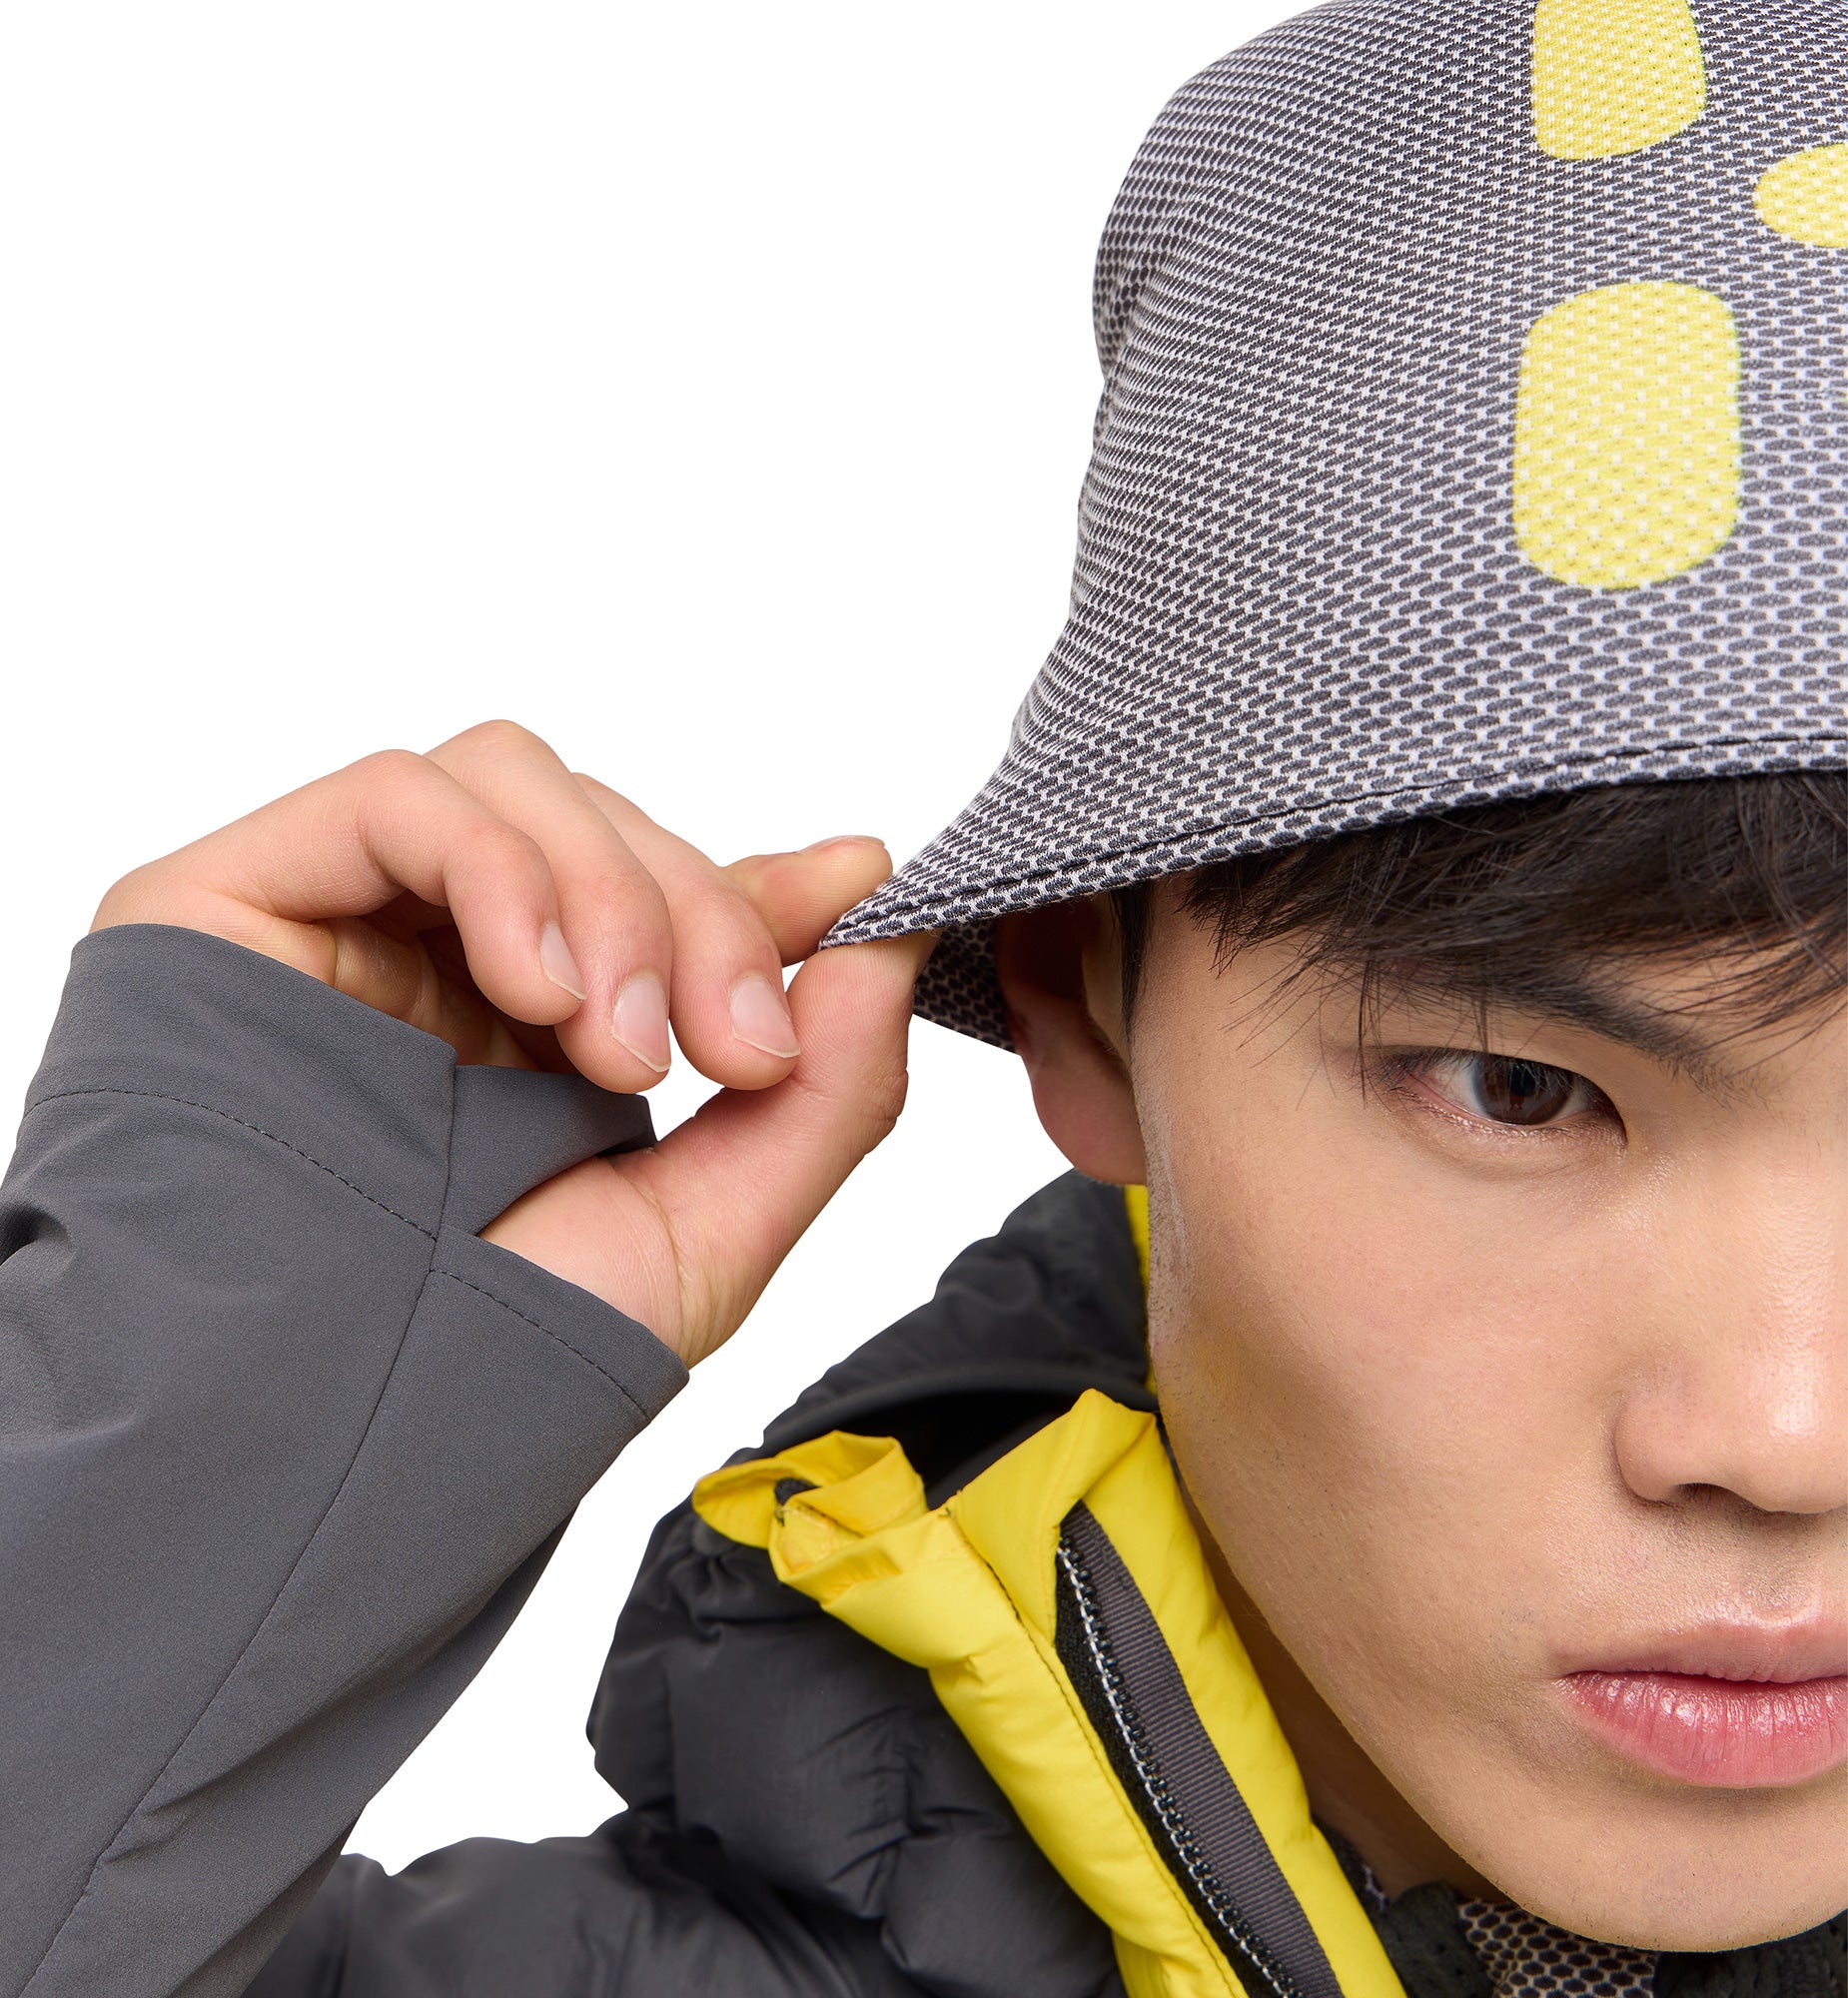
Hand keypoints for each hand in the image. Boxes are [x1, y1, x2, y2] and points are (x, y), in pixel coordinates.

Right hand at [93, 719, 931, 1364]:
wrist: (313, 1439)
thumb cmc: (487, 1360)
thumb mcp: (710, 1231)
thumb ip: (828, 1085)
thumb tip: (889, 925)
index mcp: (538, 1037)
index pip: (660, 891)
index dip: (756, 887)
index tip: (855, 892)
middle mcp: (439, 967)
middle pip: (600, 825)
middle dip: (697, 915)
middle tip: (726, 1050)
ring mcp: (343, 926)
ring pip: (514, 783)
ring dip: (607, 894)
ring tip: (615, 1047)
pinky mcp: (242, 894)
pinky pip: (399, 798)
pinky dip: (499, 867)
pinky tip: (528, 992)